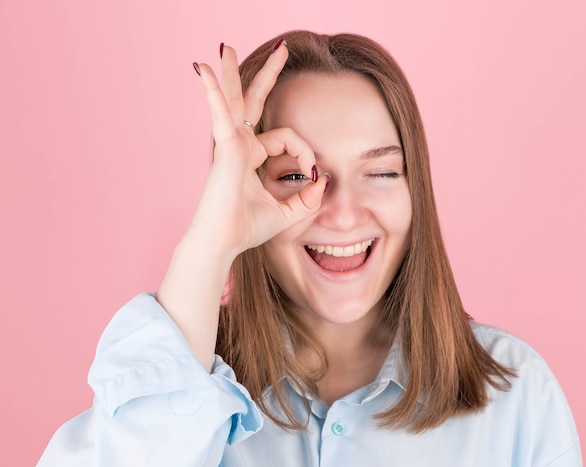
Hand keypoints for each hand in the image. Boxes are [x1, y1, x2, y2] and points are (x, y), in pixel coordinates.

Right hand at [191, 42, 327, 258]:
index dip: (306, 153)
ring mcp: (230, 143)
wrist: (224, 241)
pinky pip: (220, 112)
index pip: (287, 139)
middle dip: (267, 74)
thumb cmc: (247, 228)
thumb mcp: (289, 212)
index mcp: (252, 156)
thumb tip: (324, 179)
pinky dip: (212, 91)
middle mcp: (240, 144)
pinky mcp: (224, 147)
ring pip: (234, 98)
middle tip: (282, 49)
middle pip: (253, 101)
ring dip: (232, 71)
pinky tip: (201, 69)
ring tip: (225, 46)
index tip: (314, 175)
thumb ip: (308, 198)